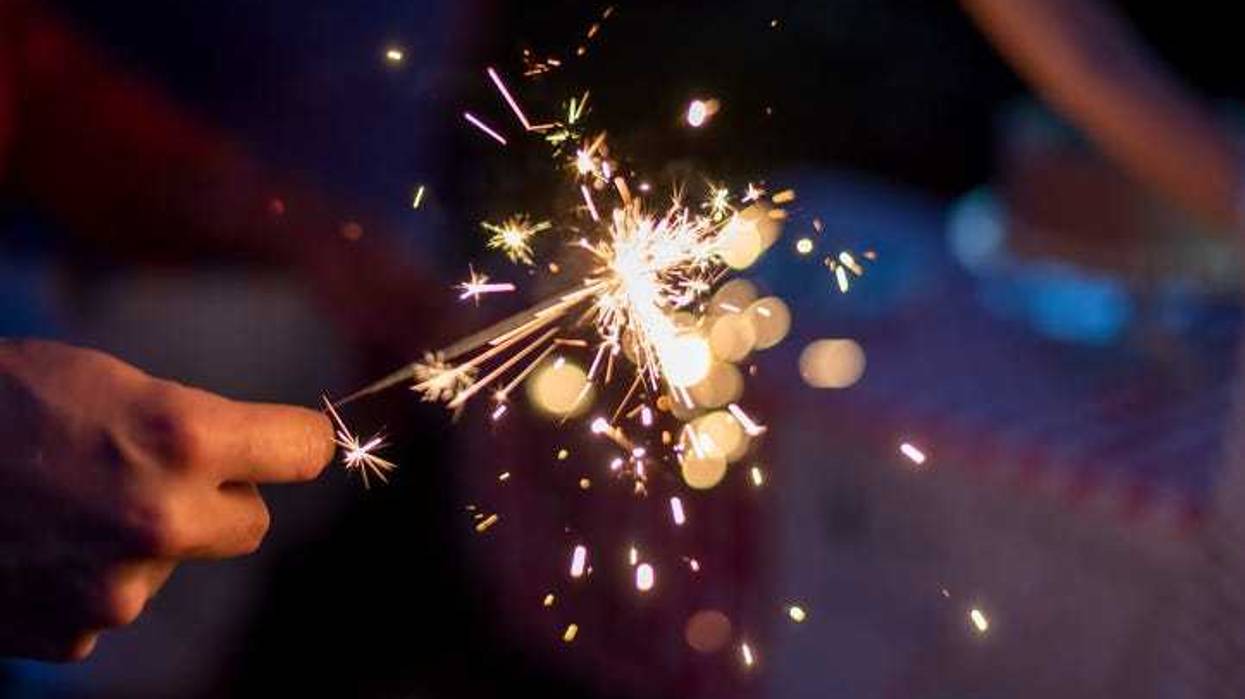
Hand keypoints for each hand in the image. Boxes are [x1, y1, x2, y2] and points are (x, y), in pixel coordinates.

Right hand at [0, 340, 332, 660]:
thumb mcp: (109, 381)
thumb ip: (190, 424)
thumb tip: (251, 455)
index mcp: (183, 439)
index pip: (305, 451)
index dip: (295, 442)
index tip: (288, 440)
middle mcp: (161, 520)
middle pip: (252, 524)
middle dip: (222, 500)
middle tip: (160, 472)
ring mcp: (114, 588)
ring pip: (171, 563)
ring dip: (141, 539)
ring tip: (65, 499)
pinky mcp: (69, 632)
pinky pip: (110, 602)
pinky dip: (86, 576)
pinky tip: (35, 540)